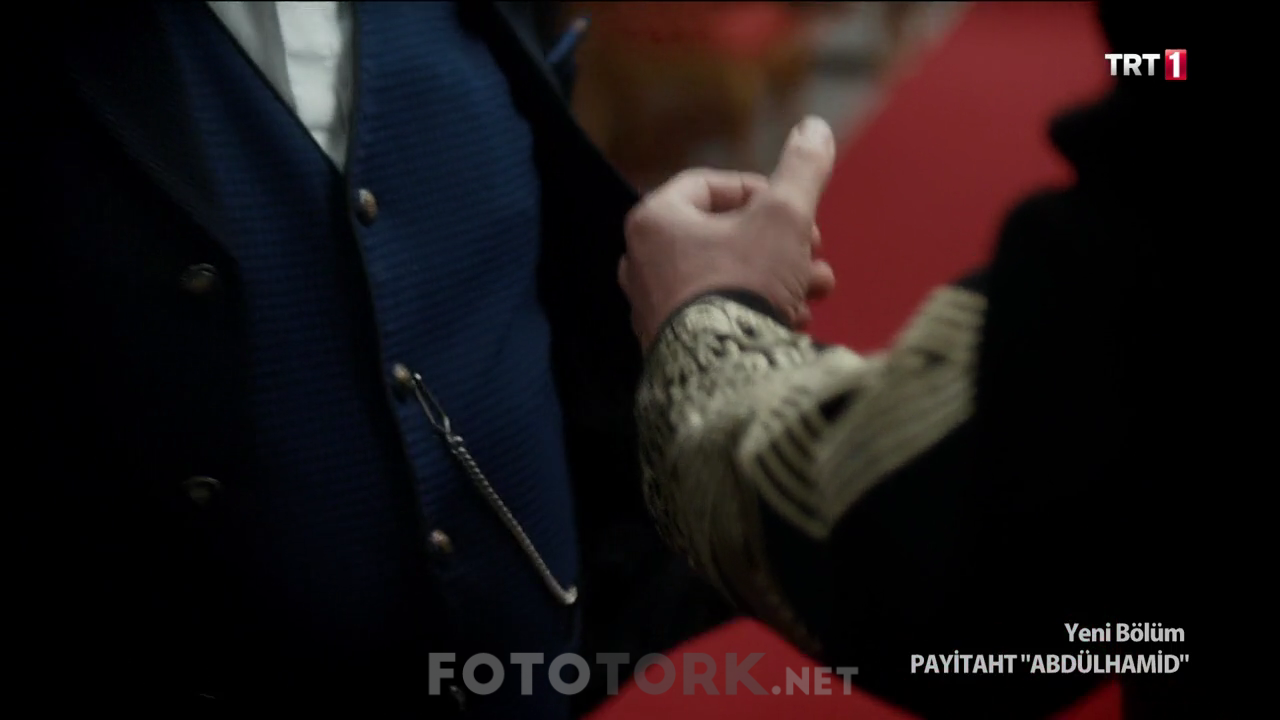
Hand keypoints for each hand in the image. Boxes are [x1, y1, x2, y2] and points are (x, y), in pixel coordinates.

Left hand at [618, 116, 837, 348]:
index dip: (762, 191)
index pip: (710, 186)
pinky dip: (755, 312)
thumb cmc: (744, 283)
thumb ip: (801, 170)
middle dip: (780, 243)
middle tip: (814, 253)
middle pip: (722, 237)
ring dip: (777, 278)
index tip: (797, 209)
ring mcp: (653, 309)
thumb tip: (815, 127)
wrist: (722, 370)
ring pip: (726, 278)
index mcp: (655, 220)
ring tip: (815, 289)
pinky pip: (718, 317)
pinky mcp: (669, 347)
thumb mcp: (784, 216)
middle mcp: (642, 263)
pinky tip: (792, 322)